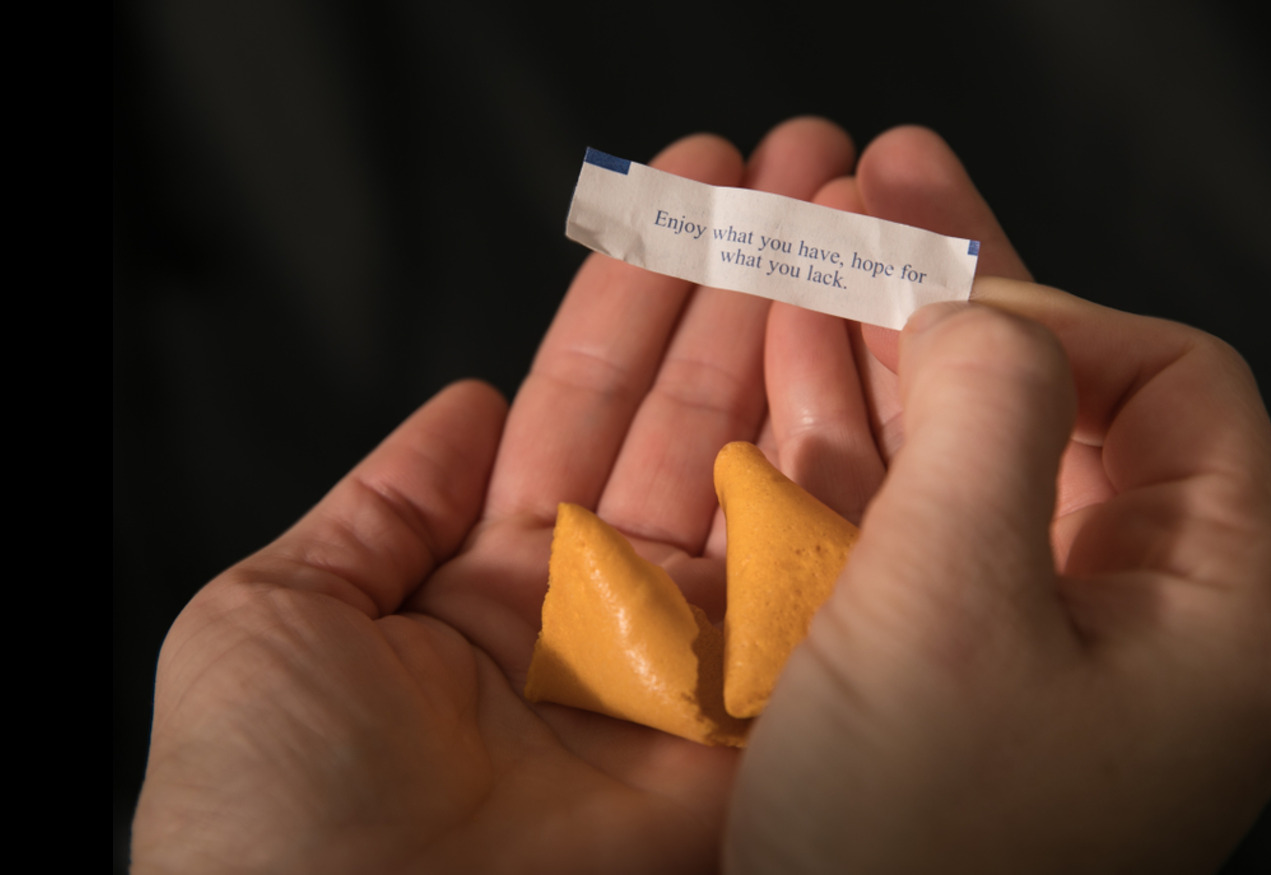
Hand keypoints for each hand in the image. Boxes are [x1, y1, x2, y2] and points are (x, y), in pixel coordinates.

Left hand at [131, 117, 855, 873]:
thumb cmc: (268, 825)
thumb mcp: (274, 623)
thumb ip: (376, 510)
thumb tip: (458, 407)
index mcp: (489, 591)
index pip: (583, 411)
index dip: (638, 299)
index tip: (690, 191)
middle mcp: (603, 623)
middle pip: (691, 428)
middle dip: (742, 294)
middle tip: (804, 176)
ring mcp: (688, 677)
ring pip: (764, 485)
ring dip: (806, 350)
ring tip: (845, 222)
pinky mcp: (754, 741)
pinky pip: (809, 592)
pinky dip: (843, 475)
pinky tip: (868, 355)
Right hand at [729, 128, 1270, 871]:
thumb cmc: (912, 849)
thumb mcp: (953, 602)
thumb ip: (985, 409)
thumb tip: (977, 307)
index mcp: (1220, 611)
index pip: (1178, 386)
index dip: (1058, 315)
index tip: (933, 308)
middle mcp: (1151, 628)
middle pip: (1067, 406)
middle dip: (960, 295)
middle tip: (871, 188)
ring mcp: (1046, 656)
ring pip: (975, 460)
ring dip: (887, 357)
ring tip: (802, 247)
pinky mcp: (957, 683)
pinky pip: (917, 533)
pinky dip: (853, 450)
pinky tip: (788, 371)